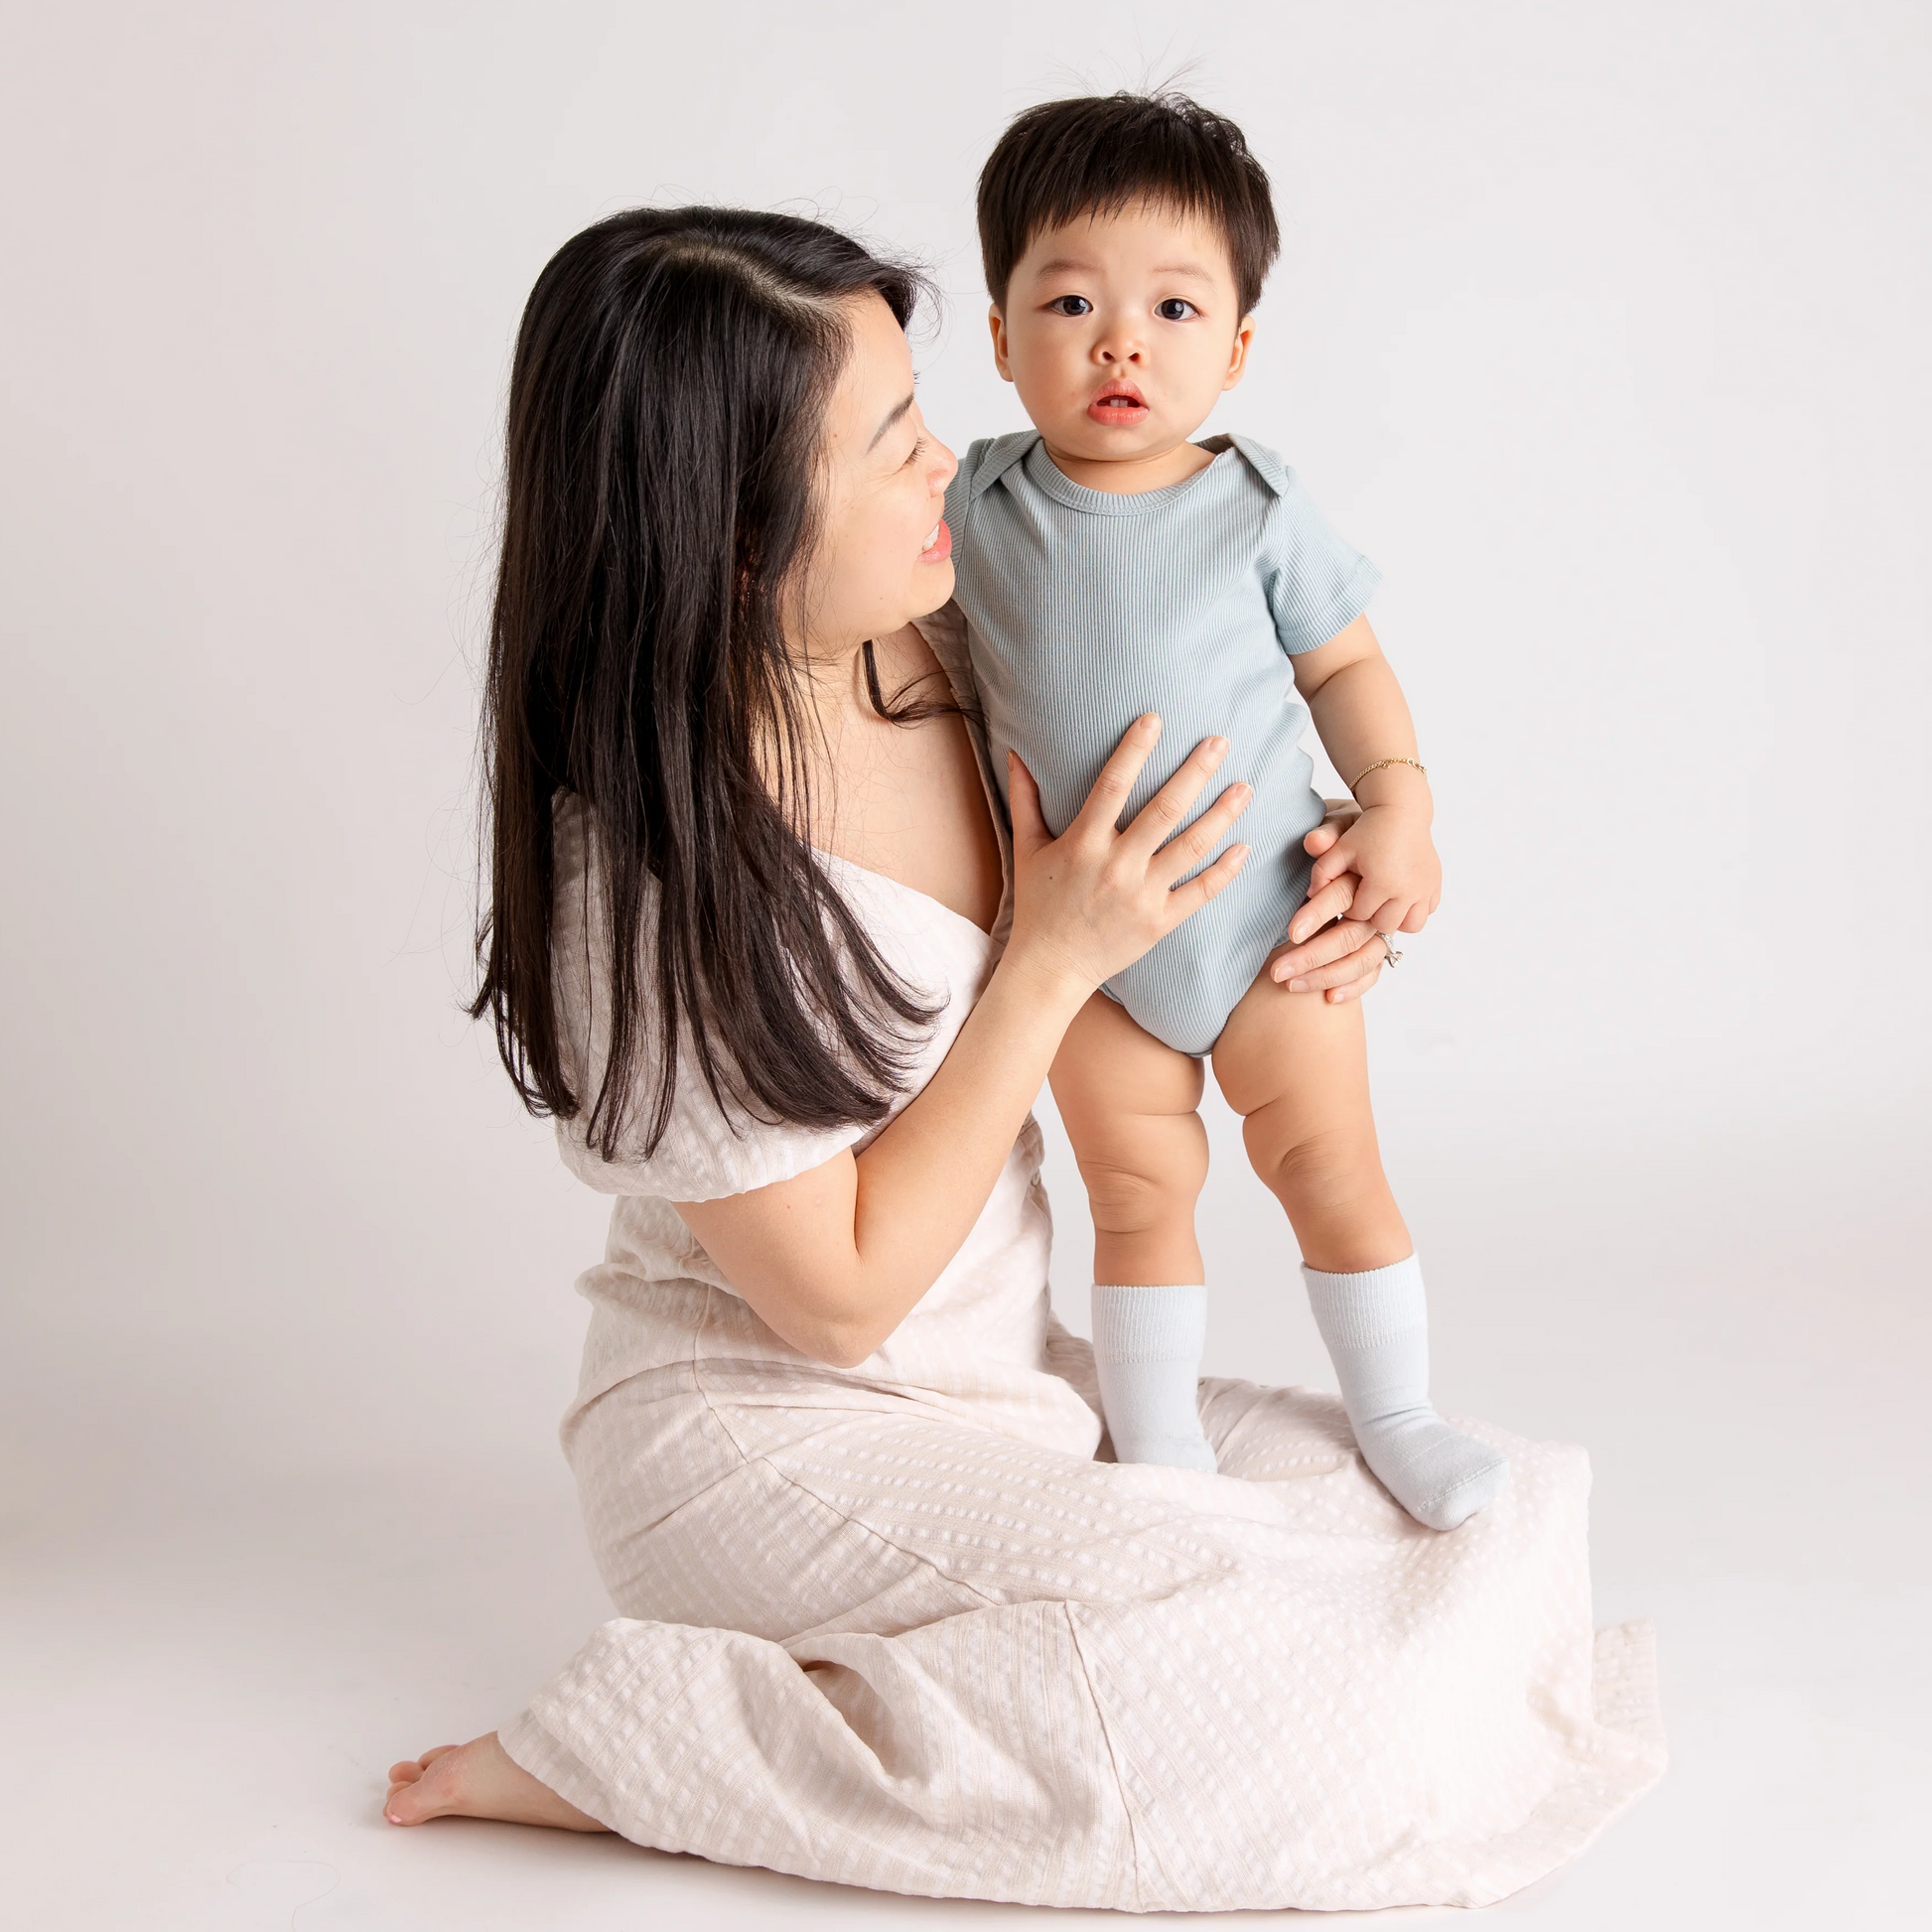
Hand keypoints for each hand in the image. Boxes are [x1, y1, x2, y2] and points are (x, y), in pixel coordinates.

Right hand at [1004, 717, 1250, 1002]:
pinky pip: (1200, 892)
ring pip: (1191, 848)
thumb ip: (1024, 799)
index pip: (1112, 786)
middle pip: (1164, 810)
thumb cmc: (1038, 905)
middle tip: (1220, 741)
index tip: (1155, 719)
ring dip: (1221, 815)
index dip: (1134, 750)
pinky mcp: (1160, 922)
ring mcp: (1141, 896)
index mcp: (1083, 845)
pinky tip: (1245, 846)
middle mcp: (1116, 867)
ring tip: (1245, 786)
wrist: (1051, 968)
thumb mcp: (1026, 849)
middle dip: (1195, 772)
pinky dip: (1225, 870)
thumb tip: (1014, 753)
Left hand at [1267, 804, 1416, 1004]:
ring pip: (1368, 957)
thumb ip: (1327, 836)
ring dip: (1331, 975)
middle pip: (1351, 937)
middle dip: (1312, 957)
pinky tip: (1331, 997)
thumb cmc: (1363, 826)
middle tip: (1276, 972)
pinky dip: (1359, 982)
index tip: (1288, 933)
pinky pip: (1385, 962)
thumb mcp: (1342, 824)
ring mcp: (1406, 915)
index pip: (1343, 902)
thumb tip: (1313, 843)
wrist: (1403, 819)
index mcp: (1380, 875)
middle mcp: (1397, 899)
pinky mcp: (1405, 926)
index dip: (1315, 917)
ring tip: (1292, 985)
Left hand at [1306, 801, 1439, 936]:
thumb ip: (1321, 873)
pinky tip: (1401, 895)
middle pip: (1385, 925)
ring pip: (1411, 925)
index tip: (1349, 892)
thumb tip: (1311, 896)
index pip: (1360, 915)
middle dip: (1373, 916)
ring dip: (1396, 918)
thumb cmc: (1367, 830)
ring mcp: (1425, 888)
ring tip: (1385, 901)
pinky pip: (1427, 911)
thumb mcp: (1339, 849)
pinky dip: (1415, 909)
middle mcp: (1408, 889)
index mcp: (1383, 882)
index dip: (1351, 907)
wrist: (1401, 811)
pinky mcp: (1436, 884)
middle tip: (1366, 898)